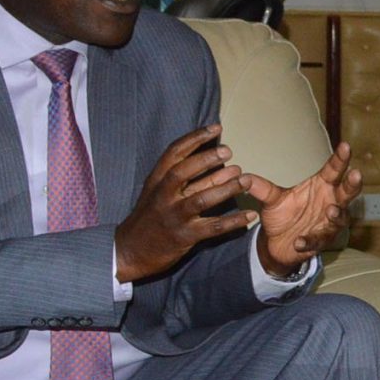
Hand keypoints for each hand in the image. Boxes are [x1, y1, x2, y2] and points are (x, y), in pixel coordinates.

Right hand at [114, 124, 249, 282]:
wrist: (129, 251)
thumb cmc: (148, 218)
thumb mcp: (156, 193)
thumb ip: (178, 176)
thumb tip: (209, 156)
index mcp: (156, 181)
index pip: (174, 153)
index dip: (195, 138)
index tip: (215, 128)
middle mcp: (163, 196)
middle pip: (184, 172)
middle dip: (207, 159)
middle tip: (228, 151)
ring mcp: (173, 216)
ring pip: (201, 199)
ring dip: (226, 188)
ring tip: (246, 180)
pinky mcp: (184, 236)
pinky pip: (213, 227)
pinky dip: (233, 221)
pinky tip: (250, 215)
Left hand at [241, 142, 360, 276]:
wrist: (277, 243)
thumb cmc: (282, 216)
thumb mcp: (272, 200)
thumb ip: (262, 188)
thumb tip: (243, 176)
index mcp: (321, 186)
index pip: (333, 170)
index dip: (340, 159)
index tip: (345, 146)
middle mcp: (330, 202)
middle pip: (347, 192)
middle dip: (352, 184)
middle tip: (356, 173)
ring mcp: (328, 223)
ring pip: (340, 218)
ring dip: (337, 214)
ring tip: (331, 210)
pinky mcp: (321, 241)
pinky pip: (318, 240)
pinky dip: (310, 240)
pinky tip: (300, 240)